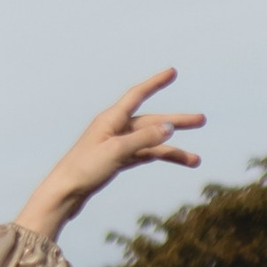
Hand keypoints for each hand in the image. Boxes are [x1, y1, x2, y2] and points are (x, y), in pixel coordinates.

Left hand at [15, 71, 203, 237]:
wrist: (64, 194)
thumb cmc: (84, 169)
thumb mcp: (116, 152)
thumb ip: (143, 138)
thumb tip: (169, 127)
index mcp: (110, 119)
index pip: (137, 94)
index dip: (156, 82)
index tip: (172, 72)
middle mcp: (114, 129)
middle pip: (151, 121)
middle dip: (176, 121)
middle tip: (201, 120)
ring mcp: (116, 146)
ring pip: (150, 143)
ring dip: (172, 150)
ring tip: (195, 160)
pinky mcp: (116, 162)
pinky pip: (143, 156)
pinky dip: (159, 157)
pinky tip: (175, 160)